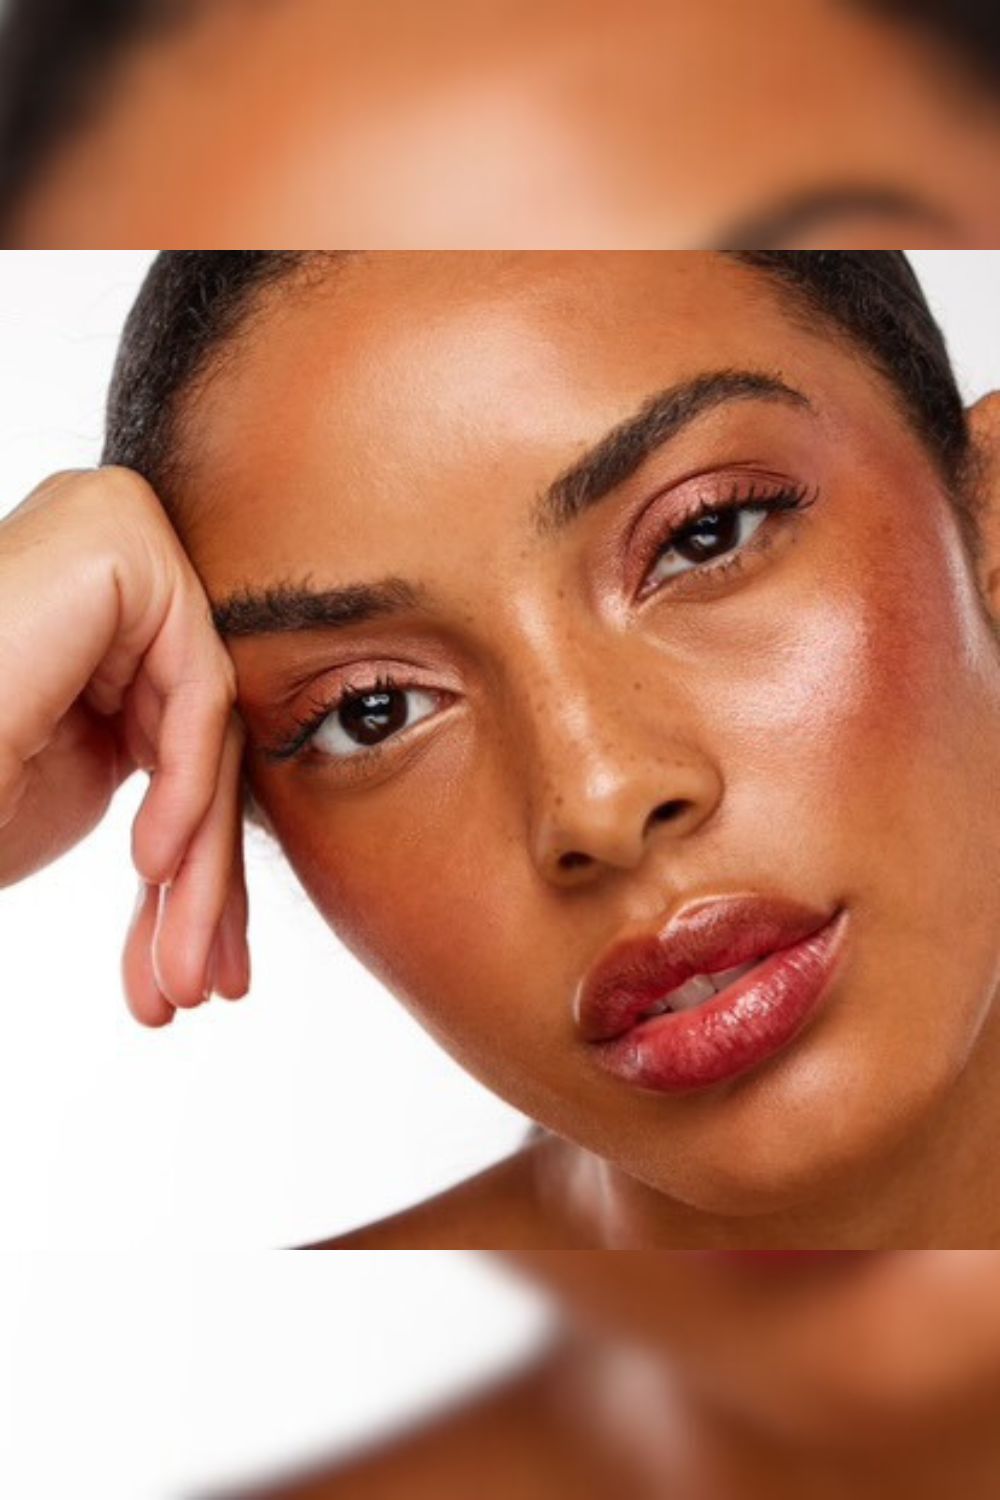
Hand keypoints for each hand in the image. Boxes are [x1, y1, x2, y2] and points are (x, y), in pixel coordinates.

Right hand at [0, 467, 249, 1024]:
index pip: (182, 744)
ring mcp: (120, 540)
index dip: (193, 868)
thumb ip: (171, 765)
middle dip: (202, 881)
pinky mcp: (125, 545)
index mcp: (100, 614)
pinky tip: (151, 864)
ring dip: (196, 866)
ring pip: (206, 731)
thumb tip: (245, 816)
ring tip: (177, 964)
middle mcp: (117, 565)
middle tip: (200, 986)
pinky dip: (184, 787)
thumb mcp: (80, 777)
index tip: (192, 971)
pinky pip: (197, 693)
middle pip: (200, 741)